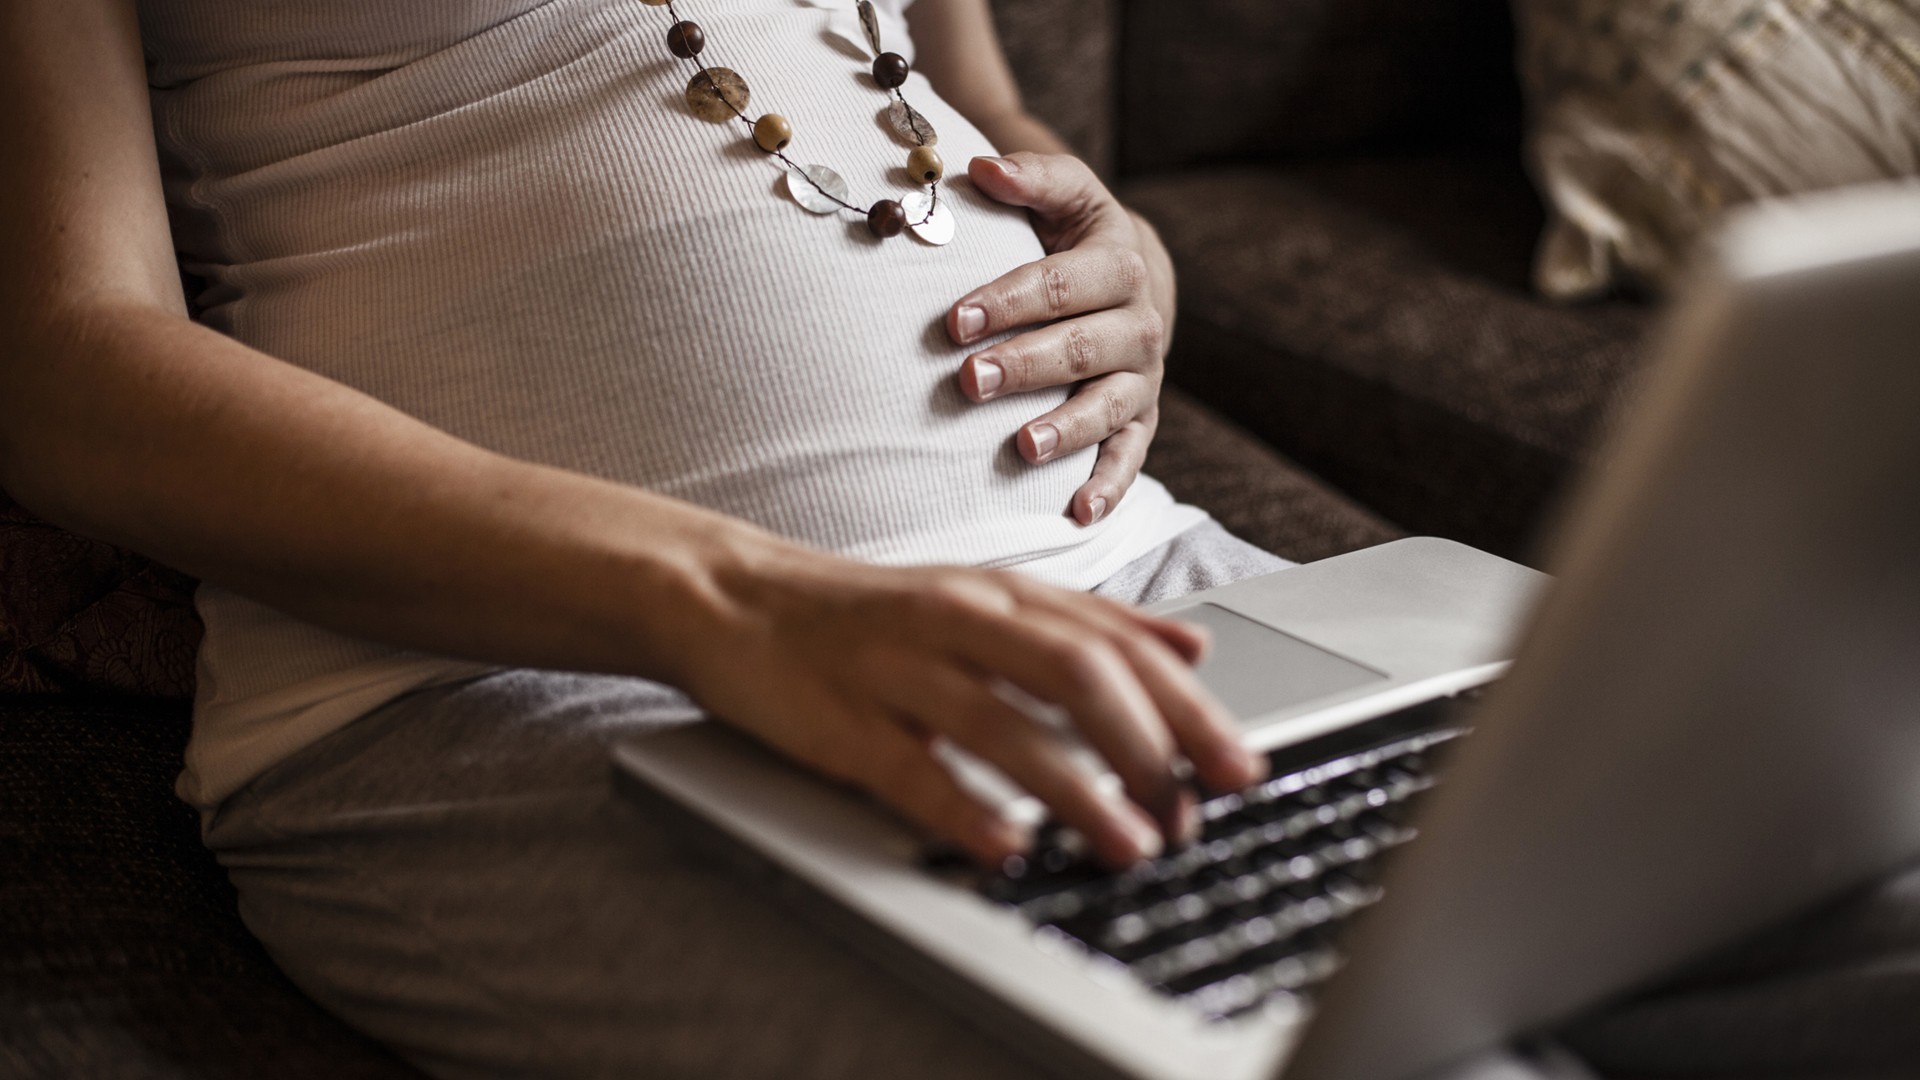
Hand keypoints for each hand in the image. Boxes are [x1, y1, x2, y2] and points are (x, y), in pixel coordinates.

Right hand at [677, 549, 1263, 867]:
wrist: (734, 598)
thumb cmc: (870, 613)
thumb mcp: (984, 597)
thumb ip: (1085, 622)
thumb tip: (1189, 650)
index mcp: (1001, 595)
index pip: (1114, 644)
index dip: (1185, 707)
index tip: (1237, 763)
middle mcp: (958, 622)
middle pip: (1076, 674)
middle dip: (1151, 744)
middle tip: (1199, 807)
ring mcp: (898, 670)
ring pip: (1002, 725)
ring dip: (1077, 790)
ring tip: (1131, 843)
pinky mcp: (841, 722)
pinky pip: (910, 770)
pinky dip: (964, 809)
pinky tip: (1007, 847)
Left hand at [947, 152, 1178, 526]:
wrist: (1130, 279)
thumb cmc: (1075, 236)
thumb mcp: (1065, 195)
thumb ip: (1029, 178)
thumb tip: (981, 169)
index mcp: (1117, 263)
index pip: (1061, 283)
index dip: (1009, 301)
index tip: (955, 320)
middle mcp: (1140, 323)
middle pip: (1083, 347)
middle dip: (1027, 366)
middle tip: (970, 380)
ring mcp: (1142, 378)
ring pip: (1109, 406)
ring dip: (1066, 428)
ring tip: (1021, 446)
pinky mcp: (1141, 421)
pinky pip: (1130, 458)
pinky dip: (1108, 487)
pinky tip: (1076, 513)